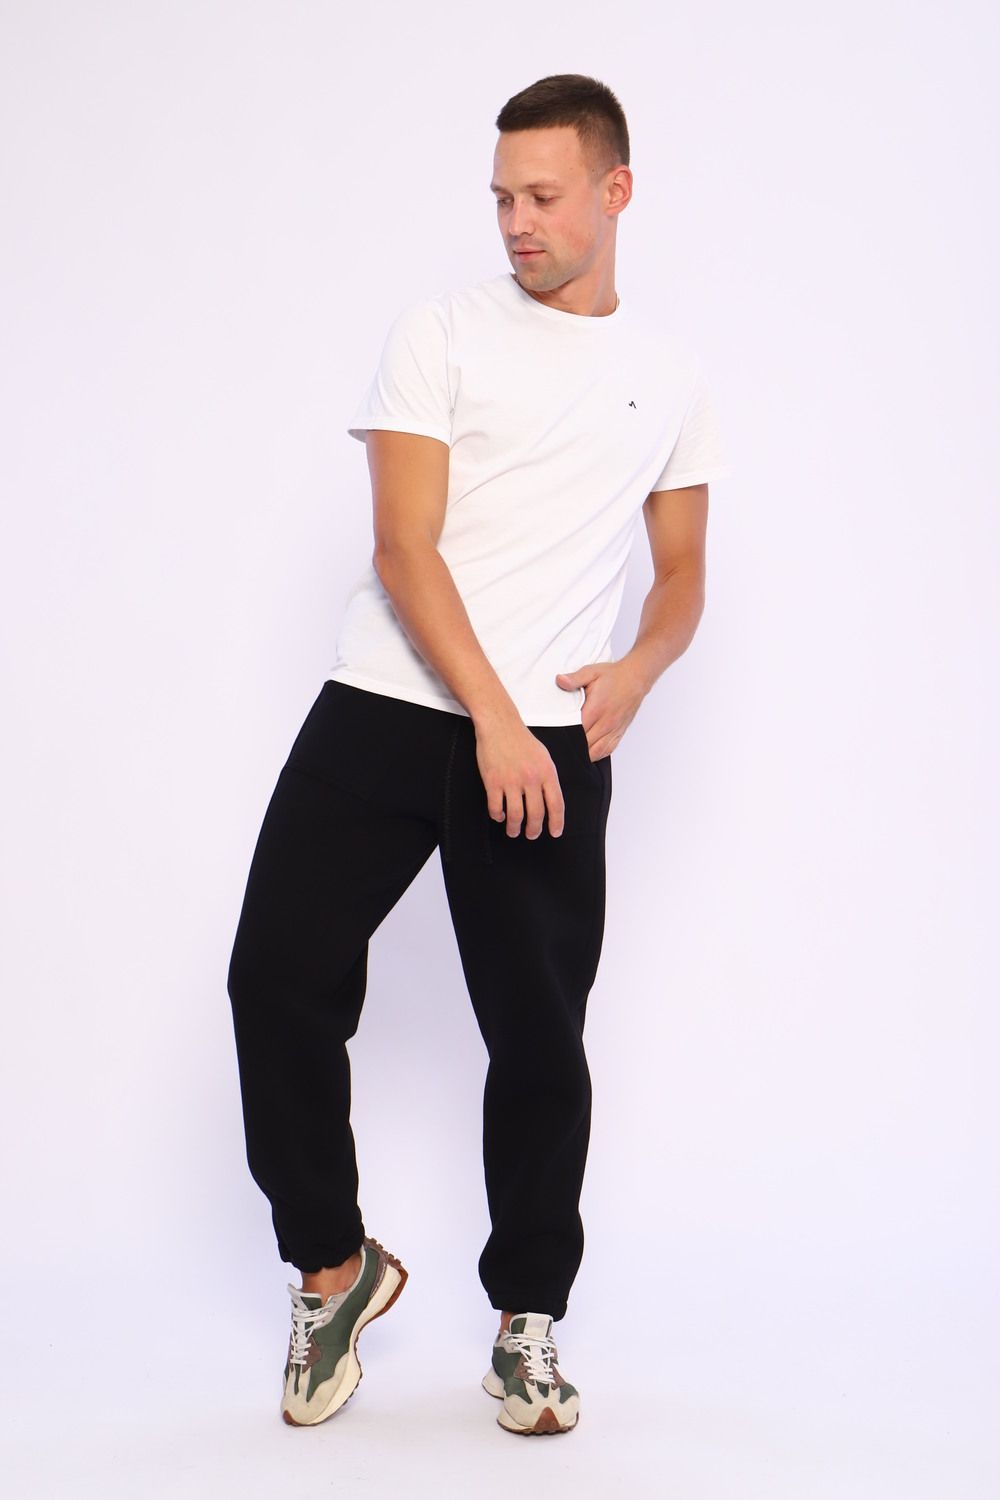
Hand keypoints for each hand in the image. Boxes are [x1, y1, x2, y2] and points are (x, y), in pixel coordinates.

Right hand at [474, 715, 564, 839]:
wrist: (499, 724)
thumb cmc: (522, 740)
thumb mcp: (544, 757)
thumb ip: (548, 778)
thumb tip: (550, 801)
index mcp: (547, 772)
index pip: (556, 804)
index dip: (557, 822)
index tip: (554, 833)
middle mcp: (530, 778)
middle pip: (536, 814)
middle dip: (534, 830)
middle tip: (531, 835)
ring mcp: (511, 781)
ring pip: (515, 815)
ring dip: (514, 828)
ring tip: (513, 831)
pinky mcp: (493, 781)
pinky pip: (495, 807)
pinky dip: (497, 816)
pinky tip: (499, 816)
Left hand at [554, 659, 647, 759]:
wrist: (636, 679)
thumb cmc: (614, 677)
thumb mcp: (591, 672)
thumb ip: (574, 679)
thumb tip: (560, 680)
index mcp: (596, 709)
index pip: (577, 731)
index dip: (565, 735)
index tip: (556, 734)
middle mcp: (606, 723)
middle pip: (584, 745)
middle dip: (572, 745)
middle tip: (561, 741)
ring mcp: (613, 730)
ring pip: (595, 752)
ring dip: (583, 752)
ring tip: (573, 747)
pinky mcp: (619, 733)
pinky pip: (606, 751)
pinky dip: (596, 754)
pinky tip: (588, 750)